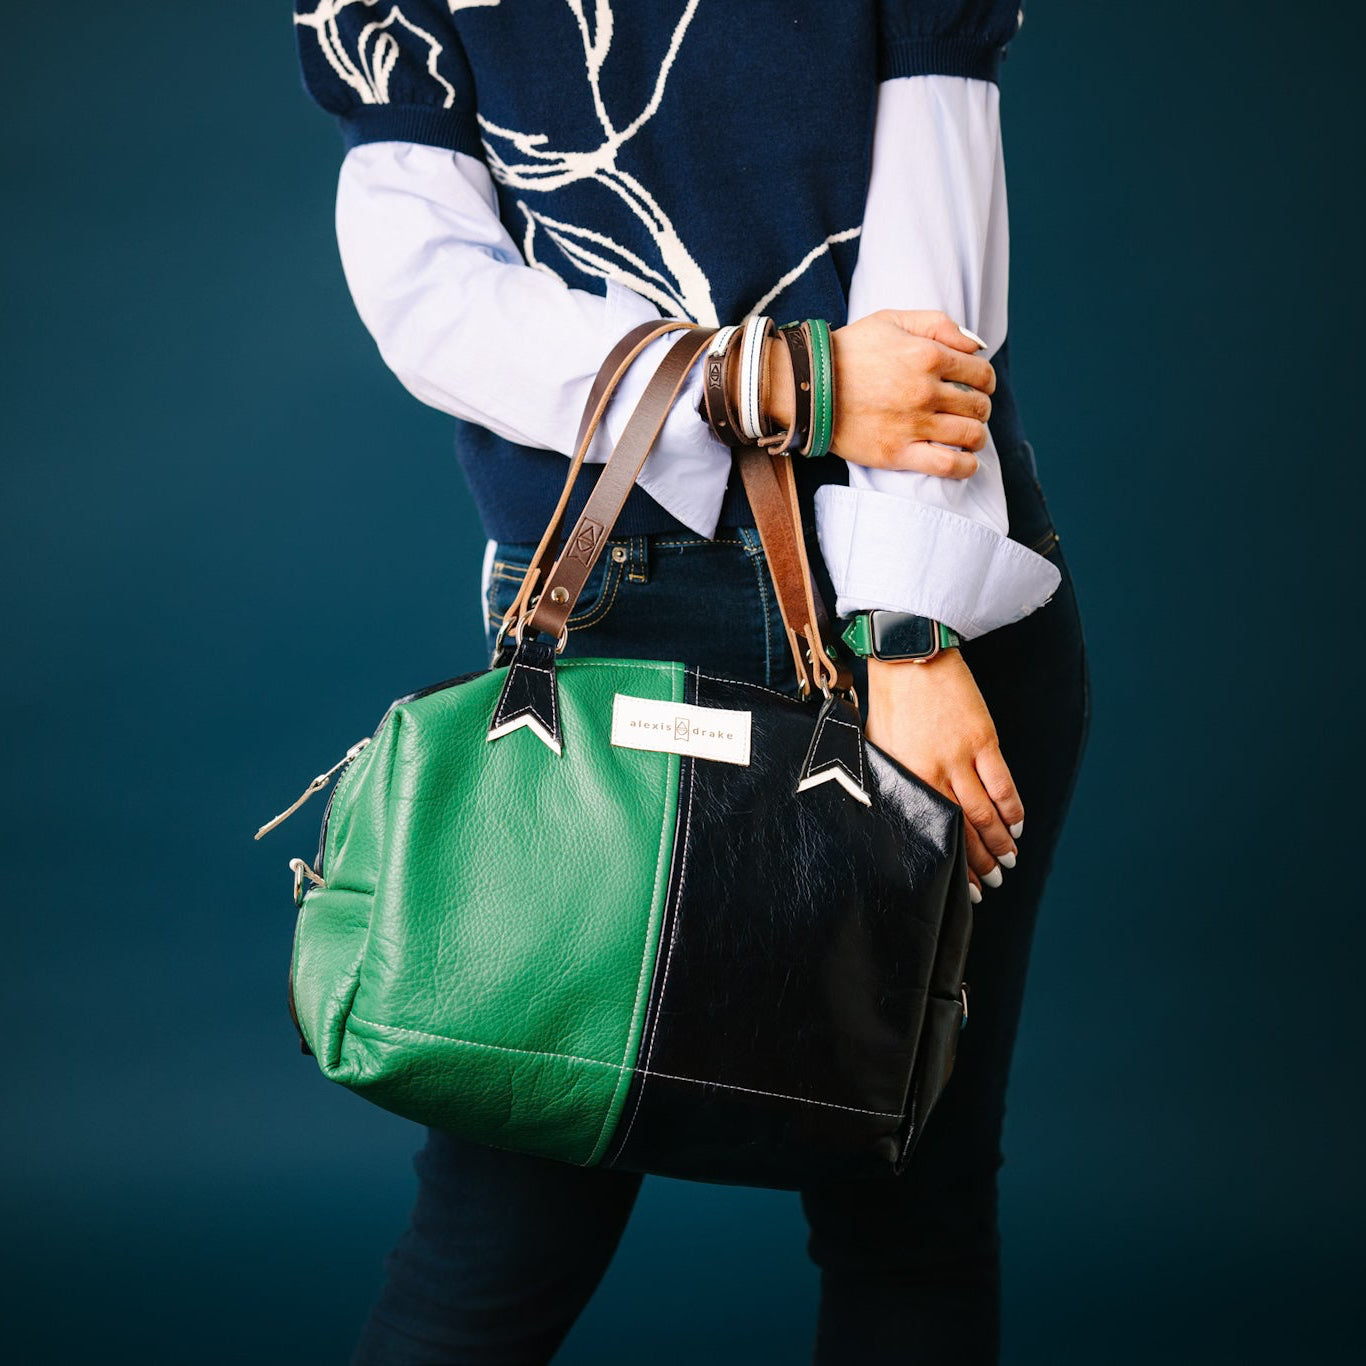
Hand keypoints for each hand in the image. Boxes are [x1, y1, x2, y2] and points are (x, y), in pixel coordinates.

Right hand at [764, 310, 994, 478]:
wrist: (806, 386)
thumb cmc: (849, 351)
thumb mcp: (892, 320)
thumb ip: (938, 324)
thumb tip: (976, 347)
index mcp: (928, 355)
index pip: (981, 374)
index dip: (984, 381)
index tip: (975, 387)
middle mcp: (925, 390)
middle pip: (978, 407)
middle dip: (980, 408)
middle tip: (967, 411)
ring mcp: (912, 425)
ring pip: (970, 436)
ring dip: (976, 437)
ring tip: (967, 436)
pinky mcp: (897, 453)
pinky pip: (947, 465)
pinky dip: (965, 466)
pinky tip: (965, 462)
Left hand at [865, 651, 1021, 901]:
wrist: (909, 655)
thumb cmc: (891, 698)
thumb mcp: (877, 745)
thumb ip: (890, 779)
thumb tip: (895, 809)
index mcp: (903, 777)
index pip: (929, 829)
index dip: (949, 861)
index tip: (962, 885)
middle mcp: (931, 773)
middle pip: (962, 829)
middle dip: (980, 863)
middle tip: (993, 885)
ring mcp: (959, 757)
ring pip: (984, 813)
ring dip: (1001, 842)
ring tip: (1009, 862)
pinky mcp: (982, 739)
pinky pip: (1002, 784)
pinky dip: (1012, 808)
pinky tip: (1017, 825)